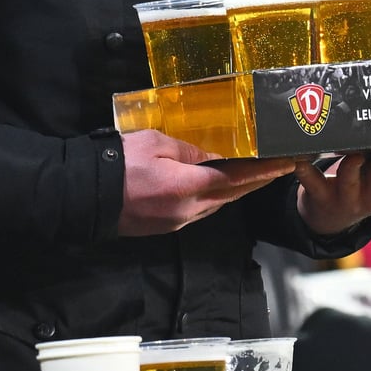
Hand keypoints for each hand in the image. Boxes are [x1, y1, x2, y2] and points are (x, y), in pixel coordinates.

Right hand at [117, 130, 295, 235]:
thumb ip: (190, 152)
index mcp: (189, 187)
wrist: (83, 196)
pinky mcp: (166, 226)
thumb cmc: (118, 163)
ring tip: (254, 176)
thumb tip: (215, 158)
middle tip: (278, 168)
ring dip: (236, 191)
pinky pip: (200, 211)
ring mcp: (178, 222)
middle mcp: (189, 210)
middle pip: (232, 195)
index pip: (237, 178)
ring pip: (216, 205)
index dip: (265, 171)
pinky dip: (215, 198)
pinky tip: (219, 187)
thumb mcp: (156, 144)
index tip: (287, 163)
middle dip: (257, 182)